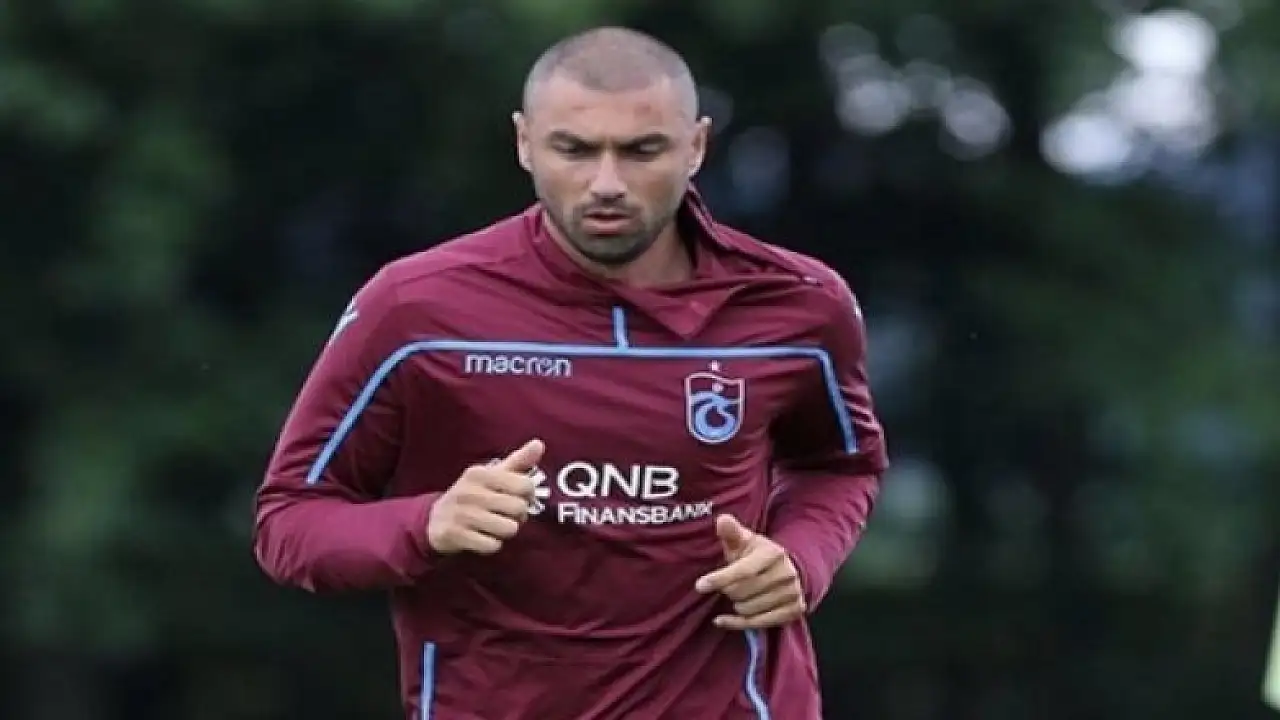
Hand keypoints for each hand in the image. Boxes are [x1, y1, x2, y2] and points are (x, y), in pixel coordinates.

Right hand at [427, 439, 543, 555]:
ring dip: (505, 532)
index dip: (528, 495)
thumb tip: (539, 443)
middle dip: (517, 516)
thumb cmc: (472, 495)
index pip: (525, 485)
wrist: (435, 519)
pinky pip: (492, 545)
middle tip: (505, 515)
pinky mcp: (455, 534)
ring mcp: (461, 513)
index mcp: (480, 473)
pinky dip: (491, 545)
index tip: (518, 497)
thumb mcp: (492, 475)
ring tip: (494, 526)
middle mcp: (469, 491)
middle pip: (519, 508)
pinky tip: (482, 537)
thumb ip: (518, 461)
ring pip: (508, 529)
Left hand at [694, 514, 806, 629]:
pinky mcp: (795, 611)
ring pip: (748, 609)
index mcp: (773, 553)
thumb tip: (722, 520)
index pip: (744, 571)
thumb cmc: (756, 554)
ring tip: (737, 594)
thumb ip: (731, 532)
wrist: (788, 568)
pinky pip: (758, 624)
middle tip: (727, 584)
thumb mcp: (744, 540)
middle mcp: (786, 574)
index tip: (700, 585)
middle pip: (743, 592)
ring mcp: (793, 593)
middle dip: (728, 590)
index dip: (720, 579)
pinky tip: (722, 619)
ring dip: (735, 604)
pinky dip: (736, 623)